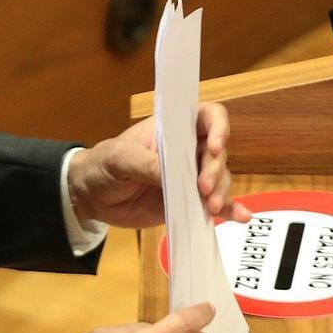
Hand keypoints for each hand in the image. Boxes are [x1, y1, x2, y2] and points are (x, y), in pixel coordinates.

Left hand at [67, 102, 250, 227]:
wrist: (92, 196)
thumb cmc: (103, 164)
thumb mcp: (119, 158)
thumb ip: (145, 164)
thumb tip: (171, 177)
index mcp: (173, 128)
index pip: (208, 116)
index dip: (218, 127)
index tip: (215, 146)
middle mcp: (188, 150)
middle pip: (217, 153)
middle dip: (215, 170)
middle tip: (203, 188)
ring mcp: (190, 177)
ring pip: (220, 179)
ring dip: (221, 192)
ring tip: (210, 207)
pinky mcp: (189, 202)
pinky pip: (215, 204)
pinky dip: (230, 210)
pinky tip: (240, 217)